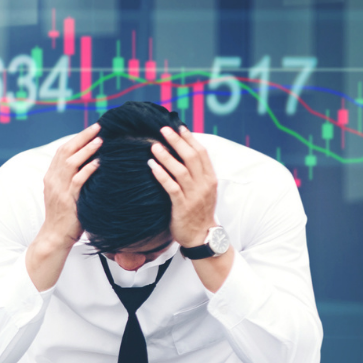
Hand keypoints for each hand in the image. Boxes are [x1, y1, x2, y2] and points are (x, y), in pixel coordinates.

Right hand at [37, 125, 100, 248]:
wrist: (54, 236)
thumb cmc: (65, 215)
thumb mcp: (64, 193)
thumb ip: (72, 178)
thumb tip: (90, 163)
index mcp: (51, 176)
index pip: (63, 150)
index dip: (77, 137)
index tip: (92, 128)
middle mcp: (53, 179)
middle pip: (66, 151)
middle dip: (83, 137)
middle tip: (99, 126)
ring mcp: (59, 190)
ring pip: (71, 163)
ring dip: (86, 150)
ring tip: (100, 140)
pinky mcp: (67, 200)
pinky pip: (78, 181)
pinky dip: (88, 170)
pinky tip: (99, 163)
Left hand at [148, 126, 217, 249]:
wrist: (201, 236)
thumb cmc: (198, 211)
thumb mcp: (203, 189)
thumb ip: (196, 173)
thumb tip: (183, 153)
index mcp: (210, 178)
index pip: (202, 153)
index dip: (190, 139)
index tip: (179, 127)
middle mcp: (204, 184)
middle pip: (191, 157)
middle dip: (177, 141)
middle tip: (163, 129)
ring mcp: (194, 196)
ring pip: (181, 170)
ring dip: (166, 156)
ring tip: (154, 146)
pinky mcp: (182, 206)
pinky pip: (171, 187)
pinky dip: (161, 175)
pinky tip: (152, 166)